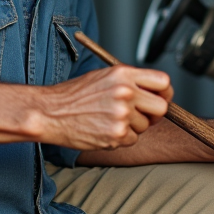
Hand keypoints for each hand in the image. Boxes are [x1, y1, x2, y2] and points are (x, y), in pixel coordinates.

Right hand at [39, 66, 173, 150]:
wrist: (49, 112)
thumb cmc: (74, 95)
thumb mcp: (103, 76)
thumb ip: (130, 81)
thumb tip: (155, 93)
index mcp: (123, 74)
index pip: (163, 82)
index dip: (164, 93)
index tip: (160, 98)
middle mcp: (125, 92)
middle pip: (161, 107)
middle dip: (153, 114)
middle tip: (140, 115)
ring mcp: (121, 115)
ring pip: (145, 126)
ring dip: (132, 127)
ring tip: (109, 119)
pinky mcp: (116, 135)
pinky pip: (132, 139)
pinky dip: (121, 138)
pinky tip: (104, 129)